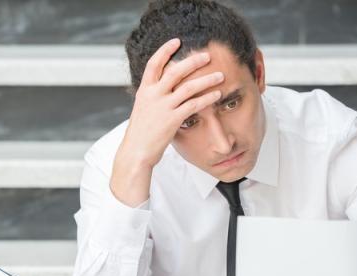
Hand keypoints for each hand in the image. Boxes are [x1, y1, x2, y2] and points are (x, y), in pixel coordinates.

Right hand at [111, 38, 224, 205]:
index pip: (154, 64)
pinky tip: (217, 95)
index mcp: (144, 91)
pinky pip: (194, 105)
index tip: (177, 41)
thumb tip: (164, 90)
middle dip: (193, 61)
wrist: (135, 152)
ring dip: (207, 79)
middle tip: (207, 56)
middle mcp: (153, 95)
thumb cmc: (140, 134)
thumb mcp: (143, 110)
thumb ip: (153, 98)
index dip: (165, 50)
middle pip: (175, 71)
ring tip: (220, 75)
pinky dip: (207, 98)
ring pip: (189, 87)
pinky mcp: (172, 119)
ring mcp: (162, 107)